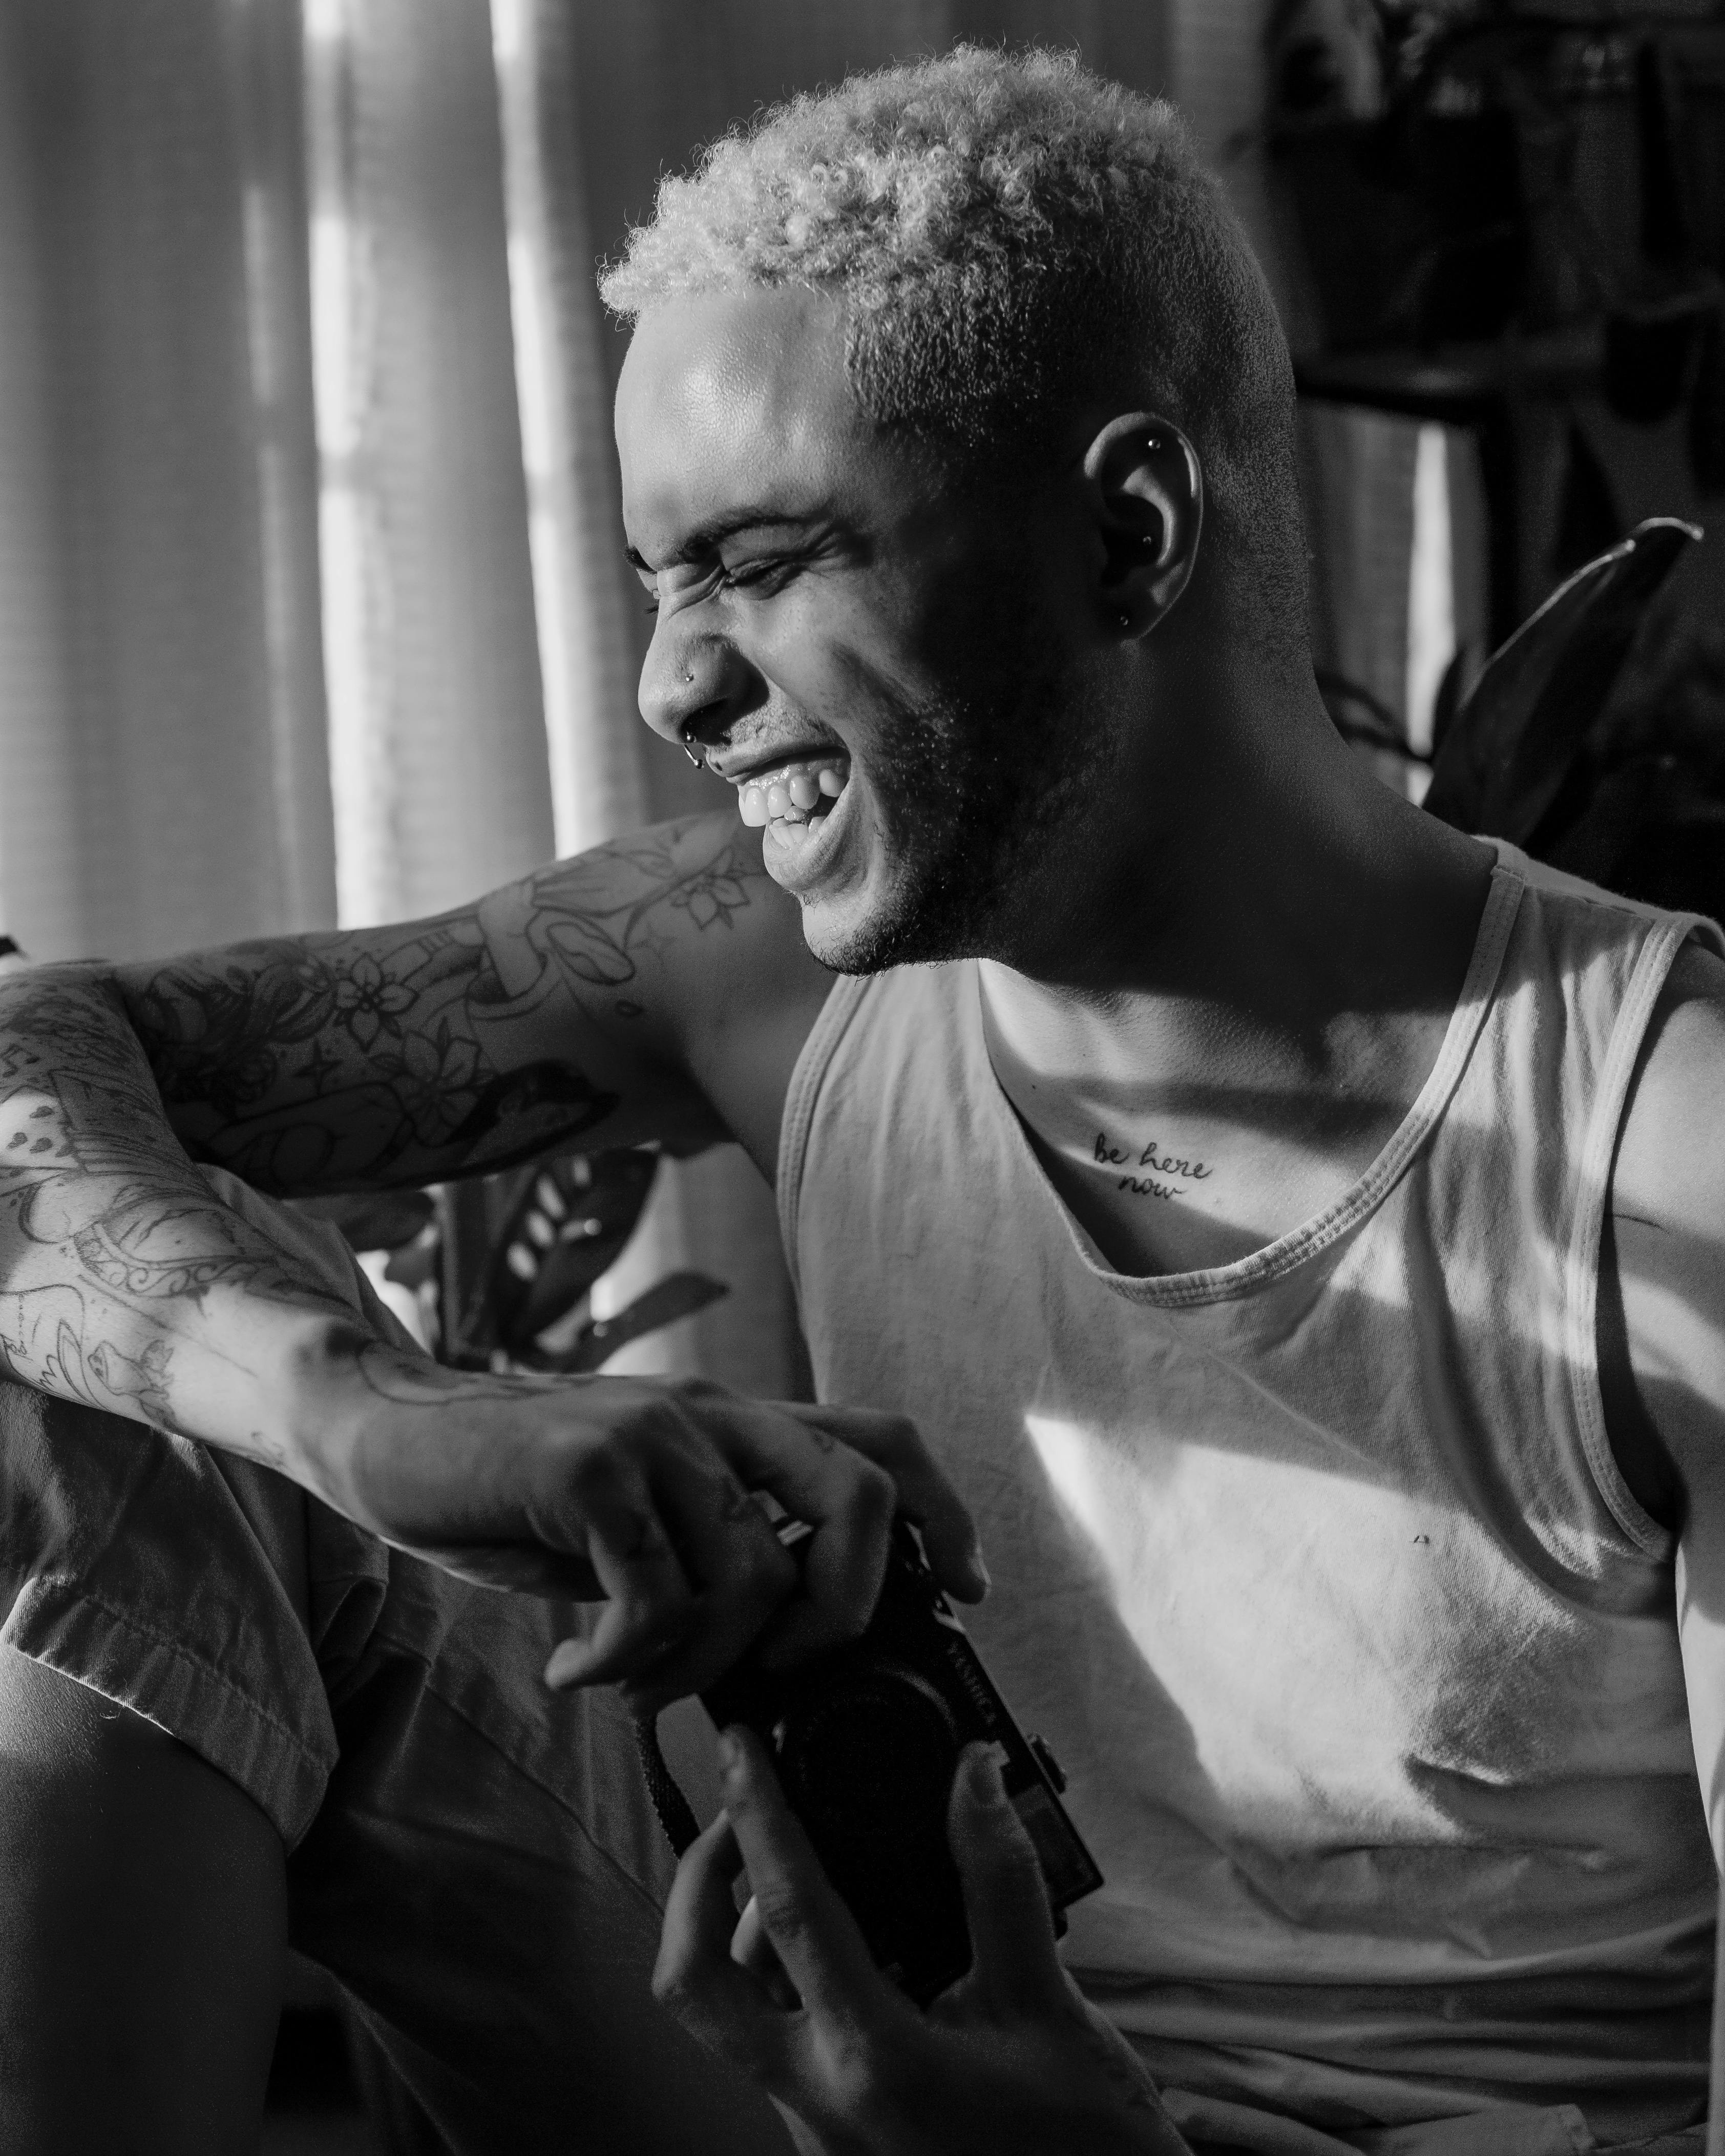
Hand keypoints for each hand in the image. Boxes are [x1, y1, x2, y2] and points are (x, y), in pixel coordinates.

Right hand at [304, 1337, 985, 1706]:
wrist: (387, 1431)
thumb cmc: (515, 1493)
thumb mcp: (636, 1515)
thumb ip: (709, 1551)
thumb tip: (779, 1646)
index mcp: (733, 1424)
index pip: (880, 1440)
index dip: (946, 1512)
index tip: (967, 1590)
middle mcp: (709, 1415)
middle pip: (856, 1494)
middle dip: (846, 1608)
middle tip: (780, 1671)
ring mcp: (651, 1433)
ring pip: (750, 1576)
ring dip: (695, 1666)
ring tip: (629, 1685)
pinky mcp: (584, 1467)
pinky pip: (651, 1598)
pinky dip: (620, 1664)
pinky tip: (571, 1673)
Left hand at [653, 1729, 1189, 2155]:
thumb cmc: (1082, 2145)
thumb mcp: (1048, 2006)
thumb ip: (999, 1883)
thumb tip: (975, 1775)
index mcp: (872, 2059)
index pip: (786, 1910)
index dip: (757, 1813)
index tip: (738, 1748)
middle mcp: (819, 2100)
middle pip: (693, 1982)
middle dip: (695, 1887)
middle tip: (737, 1820)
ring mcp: (814, 2127)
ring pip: (723, 2019)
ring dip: (729, 1935)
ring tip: (783, 1866)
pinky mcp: (828, 2135)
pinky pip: (771, 2045)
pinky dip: (778, 1979)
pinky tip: (839, 1941)